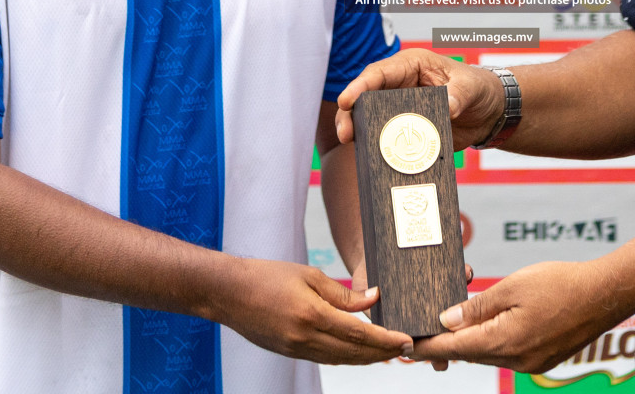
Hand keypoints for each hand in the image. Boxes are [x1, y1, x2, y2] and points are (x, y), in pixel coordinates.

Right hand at [210, 258, 412, 364]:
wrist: (228, 293)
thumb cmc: (266, 276)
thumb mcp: (309, 275)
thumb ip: (343, 293)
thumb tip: (373, 299)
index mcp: (312, 316)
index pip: (359, 334)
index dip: (386, 340)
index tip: (406, 340)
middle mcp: (305, 338)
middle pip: (354, 353)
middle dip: (383, 353)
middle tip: (406, 348)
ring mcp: (296, 349)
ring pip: (341, 360)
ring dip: (367, 358)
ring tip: (388, 352)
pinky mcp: (290, 352)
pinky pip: (325, 358)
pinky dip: (346, 357)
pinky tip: (359, 352)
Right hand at [335, 48, 505, 149]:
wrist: (488, 112)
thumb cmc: (479, 89)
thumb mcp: (471, 87)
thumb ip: (459, 95)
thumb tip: (448, 107)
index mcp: (412, 66)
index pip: (380, 73)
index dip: (360, 86)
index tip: (346, 100)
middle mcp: (399, 85)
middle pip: (365, 96)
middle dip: (351, 112)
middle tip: (345, 133)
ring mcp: (399, 107)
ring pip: (369, 117)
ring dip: (358, 130)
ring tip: (350, 144)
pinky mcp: (404, 128)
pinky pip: (385, 136)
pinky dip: (376, 146)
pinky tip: (368, 157)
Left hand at [410, 261, 628, 373]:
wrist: (604, 294)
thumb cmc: (560, 283)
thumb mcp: (512, 286)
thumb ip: (477, 307)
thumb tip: (447, 321)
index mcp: (503, 341)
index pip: (453, 349)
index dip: (428, 349)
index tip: (407, 349)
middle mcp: (515, 360)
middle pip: (469, 354)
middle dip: (448, 343)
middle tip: (425, 333)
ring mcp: (531, 363)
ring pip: (489, 354)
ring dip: (472, 340)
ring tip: (456, 325)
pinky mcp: (542, 360)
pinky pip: (508, 353)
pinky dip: (494, 341)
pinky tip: (491, 325)